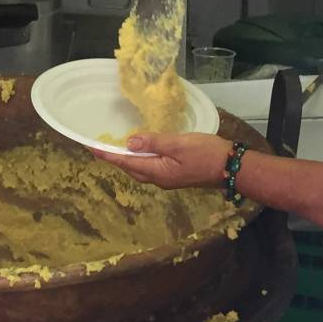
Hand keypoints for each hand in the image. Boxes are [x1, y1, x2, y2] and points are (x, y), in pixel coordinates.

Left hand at [90, 132, 231, 189]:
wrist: (232, 167)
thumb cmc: (207, 154)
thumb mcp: (179, 144)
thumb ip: (154, 142)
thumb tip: (129, 142)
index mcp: (157, 172)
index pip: (125, 163)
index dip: (107, 155)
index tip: (90, 147)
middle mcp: (159, 179)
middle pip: (130, 168)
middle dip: (113, 158)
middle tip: (98, 146)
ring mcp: (167, 178)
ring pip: (140, 169)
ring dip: (126, 159)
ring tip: (114, 148)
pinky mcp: (175, 174)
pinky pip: (150, 166)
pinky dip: (139, 159)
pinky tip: (140, 150)